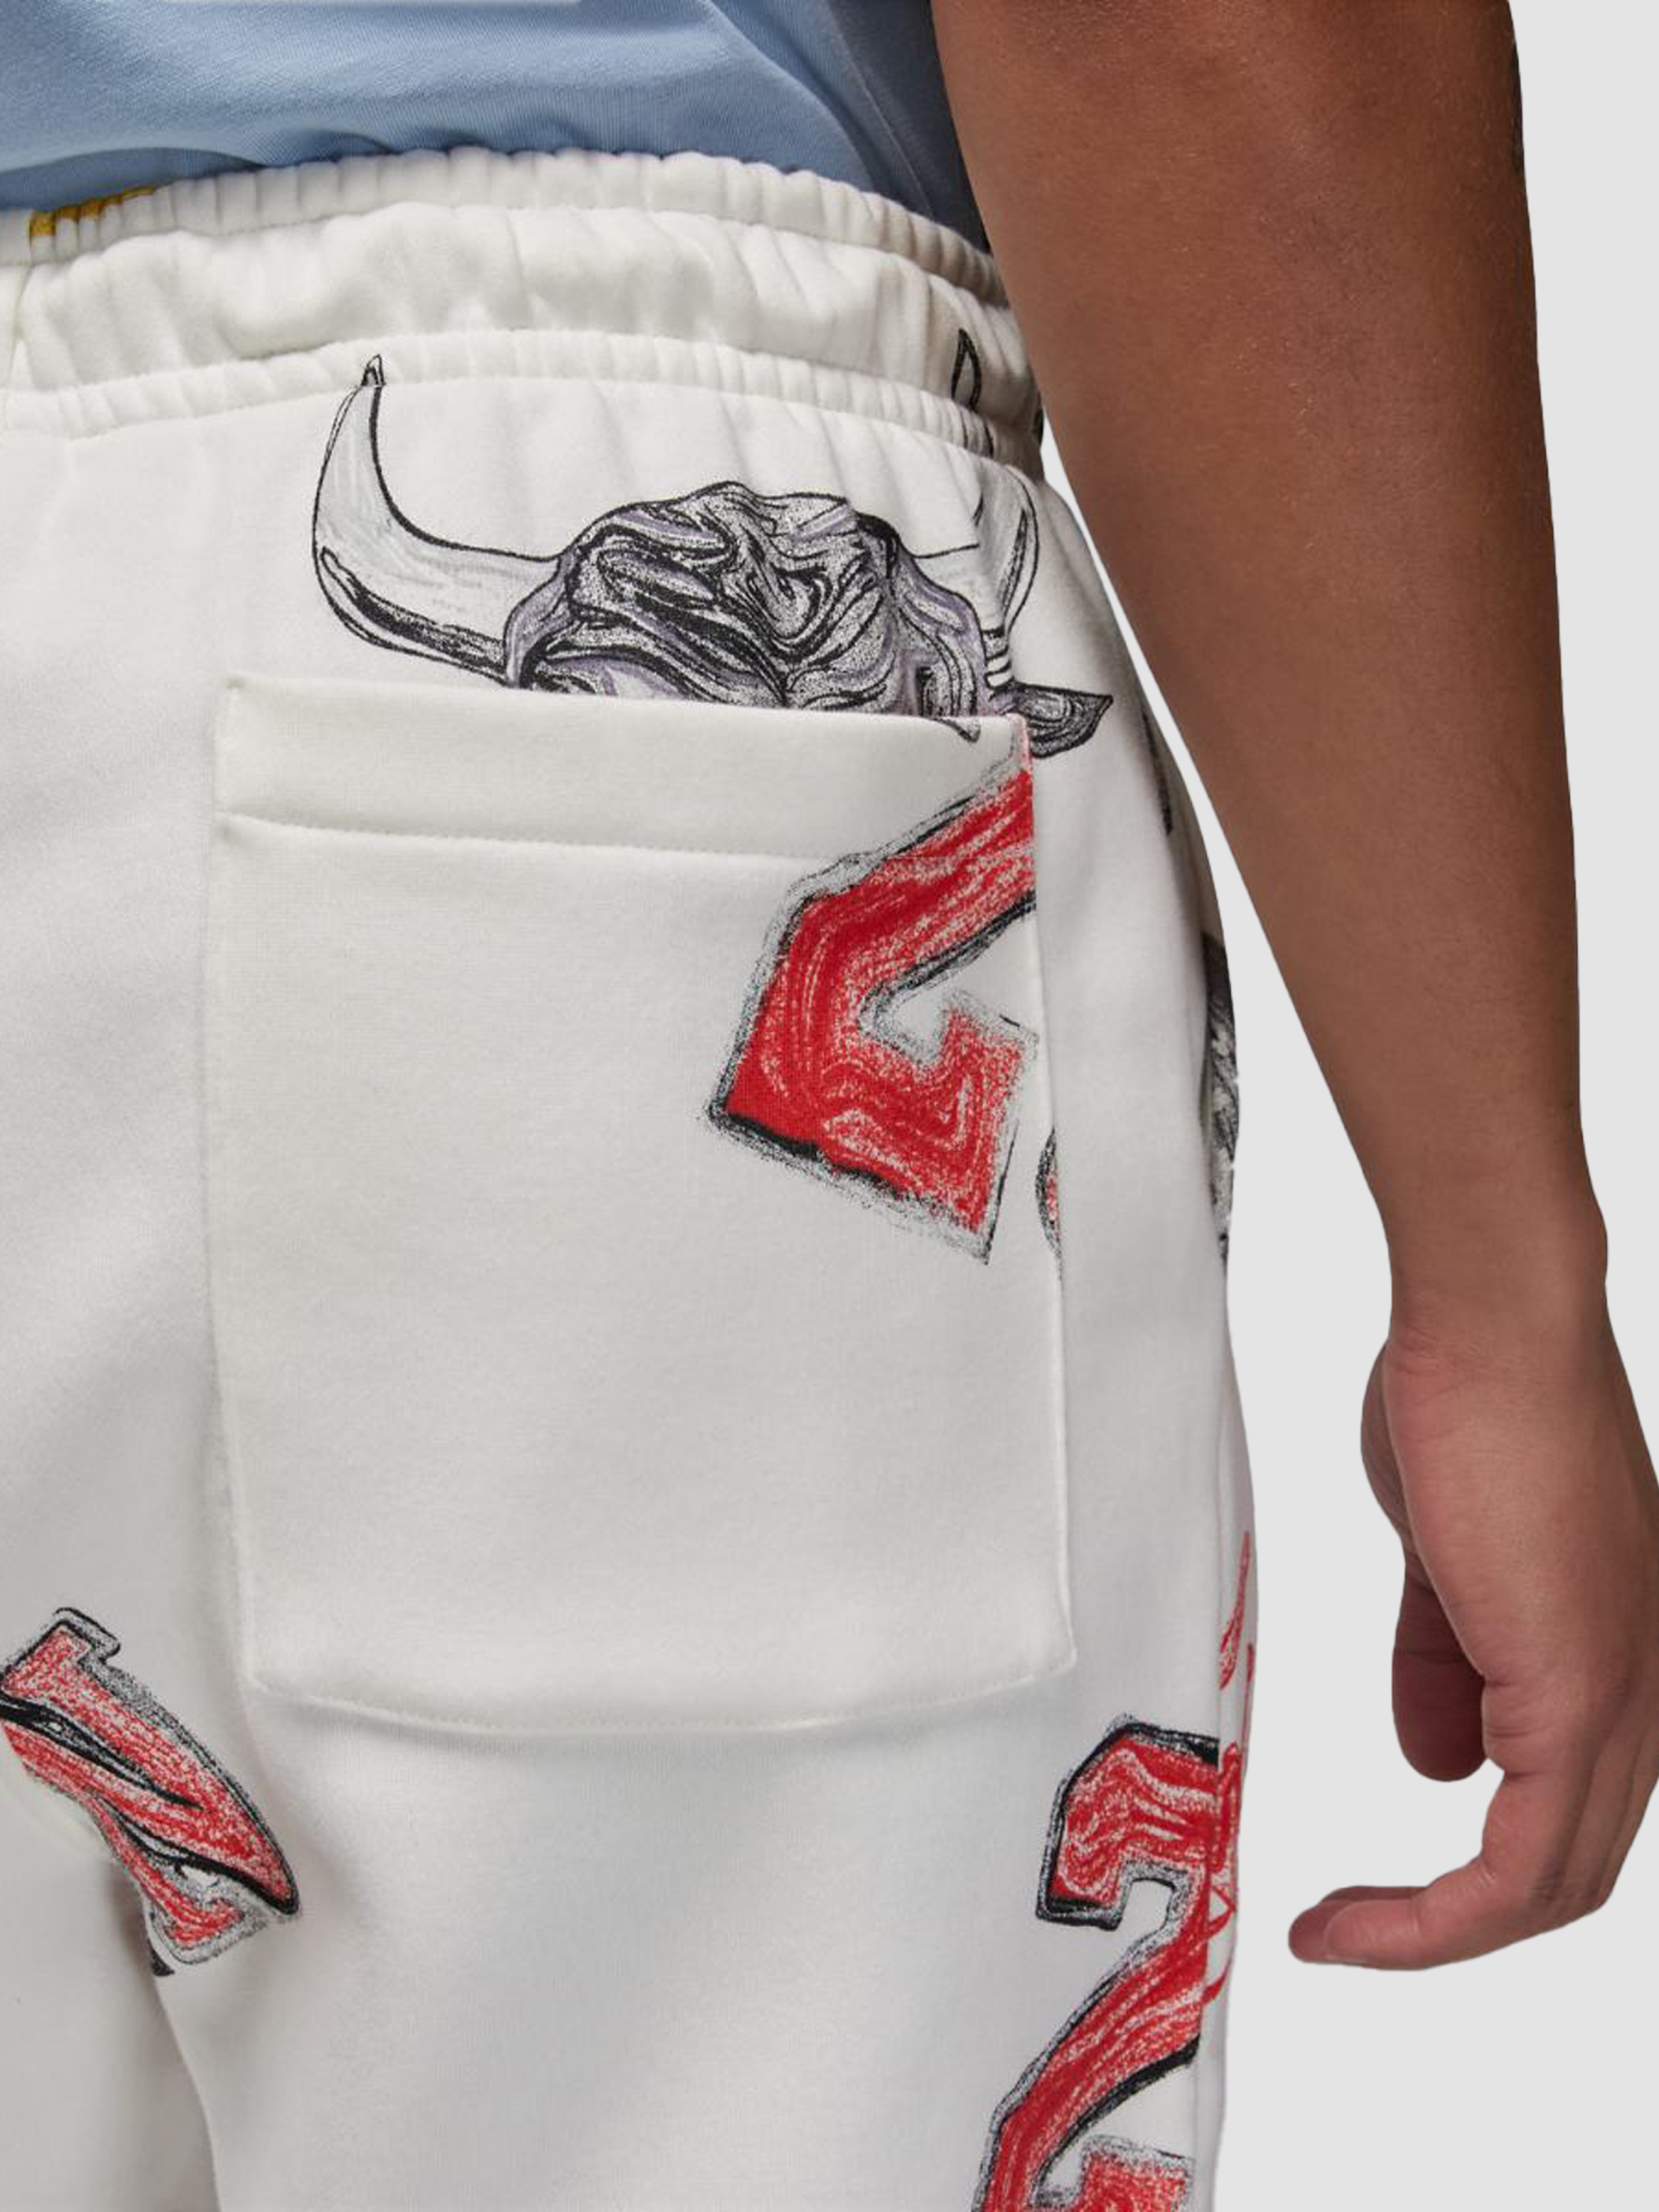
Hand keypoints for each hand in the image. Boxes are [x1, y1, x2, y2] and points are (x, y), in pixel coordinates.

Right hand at [1289, 1271, 1658, 1967]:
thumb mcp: (1447, 1560)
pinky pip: (1520, 1863)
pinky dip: (1438, 1915)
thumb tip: (1438, 1753)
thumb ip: (1446, 1661)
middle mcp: (1643, 1691)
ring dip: (1435, 1930)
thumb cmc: (1471, 1403)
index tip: (1371, 1888)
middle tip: (1347, 1925)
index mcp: (1613, 1659)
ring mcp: (1621, 1697)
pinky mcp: (1578, 1696)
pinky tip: (1362, 1914)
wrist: (1492, 1328)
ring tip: (1340, 1932)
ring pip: (1553, 1883)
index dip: (1470, 1871)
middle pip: (1567, 1868)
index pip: (1565, 1810)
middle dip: (1449, 1918)